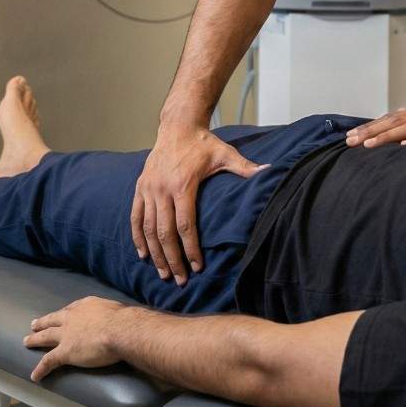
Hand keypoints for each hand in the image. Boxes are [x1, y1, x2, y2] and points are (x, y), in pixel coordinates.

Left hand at [24, 297, 125, 382]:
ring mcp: (66, 334)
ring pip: (45, 337)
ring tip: (27, 341)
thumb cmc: (123, 320)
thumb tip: (117, 320)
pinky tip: (35, 375)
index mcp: (85, 306)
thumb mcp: (116, 310)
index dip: (62, 314)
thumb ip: (111, 314)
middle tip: (33, 324)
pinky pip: (49, 361)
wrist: (118, 330)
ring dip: (35, 339)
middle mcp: (72, 318)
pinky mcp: (65, 352)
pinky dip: (41, 369)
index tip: (59, 315)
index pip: (70, 310)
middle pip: (53, 320)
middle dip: (43, 322)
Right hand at [131, 125, 267, 283]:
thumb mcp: (225, 154)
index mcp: (183, 185)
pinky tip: (142, 255)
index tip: (197, 268)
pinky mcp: (140, 187)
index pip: (186, 225)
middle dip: (172, 259)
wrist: (177, 126)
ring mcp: (149, 189)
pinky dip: (137, 237)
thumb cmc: (203, 143)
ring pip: (148, 229)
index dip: (190, 249)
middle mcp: (162, 189)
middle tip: (180, 280)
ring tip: (163, 274)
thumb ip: (245, 167)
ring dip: (155, 254)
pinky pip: (135, 217)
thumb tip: (270, 171)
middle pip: (165, 233)